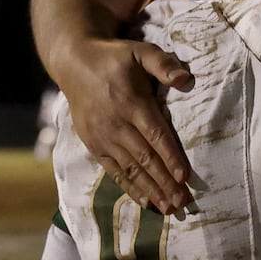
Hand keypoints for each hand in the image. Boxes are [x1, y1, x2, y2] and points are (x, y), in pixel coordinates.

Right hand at [63, 38, 194, 212]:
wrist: (74, 64)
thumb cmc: (114, 58)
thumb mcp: (140, 52)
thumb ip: (163, 64)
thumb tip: (186, 79)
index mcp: (131, 102)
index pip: (155, 135)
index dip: (170, 157)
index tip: (185, 177)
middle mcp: (116, 124)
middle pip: (144, 158)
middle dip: (164, 182)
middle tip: (183, 202)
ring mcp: (102, 137)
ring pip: (130, 169)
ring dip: (150, 190)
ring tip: (169, 208)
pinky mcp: (93, 145)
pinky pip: (114, 171)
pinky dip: (130, 187)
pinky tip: (145, 201)